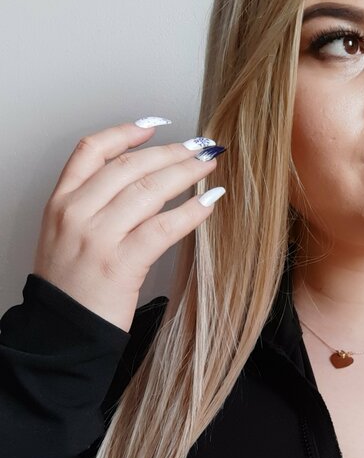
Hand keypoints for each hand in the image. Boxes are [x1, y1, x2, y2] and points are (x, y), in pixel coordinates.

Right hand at [32, 118, 225, 331]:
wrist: (61, 332)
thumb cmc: (70, 287)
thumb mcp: (65, 235)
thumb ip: (93, 206)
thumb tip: (141, 182)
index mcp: (60, 202)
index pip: (91, 150)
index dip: (126, 131)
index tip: (157, 125)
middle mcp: (76, 213)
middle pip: (130, 166)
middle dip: (171, 152)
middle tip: (200, 145)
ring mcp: (97, 237)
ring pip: (148, 191)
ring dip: (186, 173)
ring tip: (209, 165)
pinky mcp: (120, 264)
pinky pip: (163, 228)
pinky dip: (191, 212)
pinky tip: (209, 203)